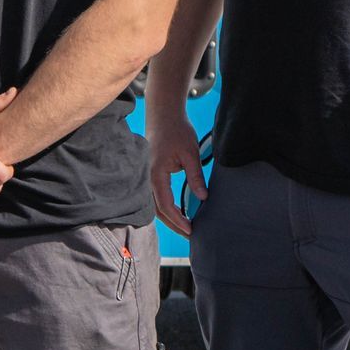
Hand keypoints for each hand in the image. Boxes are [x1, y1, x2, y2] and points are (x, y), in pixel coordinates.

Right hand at [147, 109, 205, 237]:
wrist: (164, 114)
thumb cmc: (177, 131)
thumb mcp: (191, 154)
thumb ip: (196, 177)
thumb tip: (203, 198)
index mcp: (156, 173)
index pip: (165, 205)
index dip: (178, 219)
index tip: (191, 230)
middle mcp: (147, 177)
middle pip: (157, 209)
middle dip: (173, 224)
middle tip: (190, 235)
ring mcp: (146, 175)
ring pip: (154, 204)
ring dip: (168, 217)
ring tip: (184, 227)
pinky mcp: (149, 173)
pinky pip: (154, 195)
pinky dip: (164, 207)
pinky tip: (176, 212)